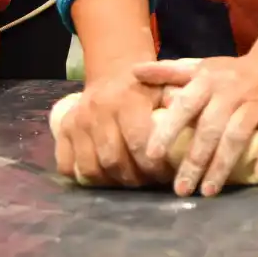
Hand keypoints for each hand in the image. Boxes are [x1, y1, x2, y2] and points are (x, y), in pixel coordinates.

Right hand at [54, 71, 168, 186]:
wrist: (113, 73)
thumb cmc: (147, 86)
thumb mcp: (166, 88)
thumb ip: (179, 105)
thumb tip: (195, 125)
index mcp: (127, 101)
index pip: (138, 143)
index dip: (153, 165)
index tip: (166, 174)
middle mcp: (98, 112)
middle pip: (114, 160)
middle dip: (134, 178)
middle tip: (149, 182)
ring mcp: (76, 122)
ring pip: (90, 168)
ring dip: (112, 182)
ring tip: (130, 181)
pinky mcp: (62, 130)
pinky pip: (66, 165)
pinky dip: (84, 179)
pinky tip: (105, 178)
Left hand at [133, 55, 257, 196]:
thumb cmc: (228, 73)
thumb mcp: (198, 67)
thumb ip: (167, 72)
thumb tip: (133, 71)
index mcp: (208, 80)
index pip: (185, 106)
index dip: (168, 130)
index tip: (152, 156)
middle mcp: (231, 91)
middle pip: (211, 128)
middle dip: (195, 160)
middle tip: (180, 189)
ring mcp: (256, 102)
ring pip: (238, 135)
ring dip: (223, 164)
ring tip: (208, 191)